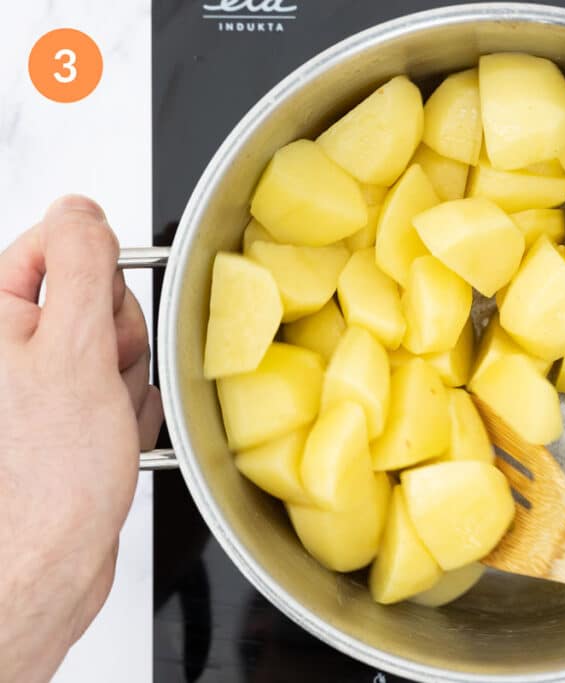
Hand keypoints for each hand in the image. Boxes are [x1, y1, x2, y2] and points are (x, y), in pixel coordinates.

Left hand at [0, 196, 162, 681]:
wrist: (53, 559)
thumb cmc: (50, 475)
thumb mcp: (75, 349)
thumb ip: (81, 266)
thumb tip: (82, 210)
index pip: (57, 246)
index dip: (96, 277)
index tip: (99, 316)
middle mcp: (7, 347)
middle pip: (93, 299)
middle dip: (113, 342)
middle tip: (98, 380)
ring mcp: (35, 382)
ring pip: (112, 347)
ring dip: (124, 384)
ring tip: (100, 422)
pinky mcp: (63, 414)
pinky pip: (116, 387)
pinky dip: (125, 413)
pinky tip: (107, 441)